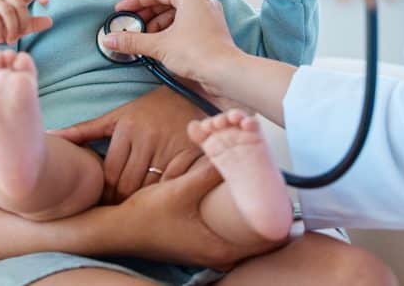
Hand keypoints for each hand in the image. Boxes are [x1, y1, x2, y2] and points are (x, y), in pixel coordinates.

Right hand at [0, 0, 52, 43]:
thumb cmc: (5, 25)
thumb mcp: (22, 26)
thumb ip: (35, 23)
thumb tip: (50, 22)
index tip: (46, 2)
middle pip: (19, 5)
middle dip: (22, 22)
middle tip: (19, 37)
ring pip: (7, 12)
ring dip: (11, 29)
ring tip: (10, 41)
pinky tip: (0, 40)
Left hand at [51, 86, 205, 202]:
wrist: (194, 92)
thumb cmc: (150, 109)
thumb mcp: (117, 116)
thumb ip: (85, 130)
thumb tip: (51, 137)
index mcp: (127, 127)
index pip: (109, 175)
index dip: (104, 194)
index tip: (104, 202)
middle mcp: (148, 136)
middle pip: (128, 185)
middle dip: (121, 202)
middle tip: (119, 211)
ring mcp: (171, 145)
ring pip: (150, 189)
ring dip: (142, 202)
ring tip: (138, 207)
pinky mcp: (192, 153)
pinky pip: (173, 186)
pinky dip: (166, 195)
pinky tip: (162, 198)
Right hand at [103, 0, 241, 88]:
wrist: (227, 73)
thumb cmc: (197, 53)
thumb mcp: (159, 45)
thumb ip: (133, 41)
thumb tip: (109, 39)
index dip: (136, 1)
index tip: (121, 10)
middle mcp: (202, 1)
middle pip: (167, 1)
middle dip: (146, 14)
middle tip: (130, 26)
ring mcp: (209, 16)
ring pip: (177, 14)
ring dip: (157, 24)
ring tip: (144, 38)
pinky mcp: (212, 31)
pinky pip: (186, 24)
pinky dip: (170, 31)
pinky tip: (160, 44)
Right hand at [109, 159, 282, 267]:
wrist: (117, 231)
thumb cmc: (146, 217)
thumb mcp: (179, 190)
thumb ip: (207, 172)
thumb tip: (230, 149)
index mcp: (221, 248)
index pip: (268, 239)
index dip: (281, 218)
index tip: (286, 196)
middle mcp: (219, 254)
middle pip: (260, 236)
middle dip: (268, 210)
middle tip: (275, 185)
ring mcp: (210, 250)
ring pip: (245, 232)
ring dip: (252, 211)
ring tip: (260, 186)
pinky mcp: (202, 242)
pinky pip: (230, 229)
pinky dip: (236, 213)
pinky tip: (235, 194)